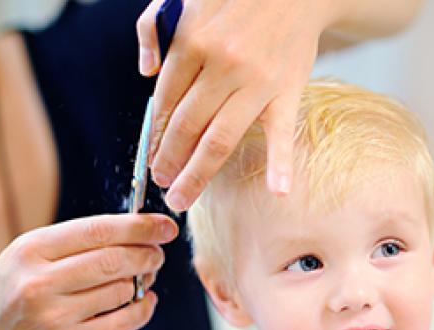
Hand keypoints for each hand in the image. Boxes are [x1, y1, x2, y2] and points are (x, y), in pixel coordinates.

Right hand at [0, 213, 176, 329]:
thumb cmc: (8, 294)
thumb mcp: (25, 257)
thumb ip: (74, 243)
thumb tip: (138, 233)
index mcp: (30, 250)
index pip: (98, 230)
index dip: (140, 226)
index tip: (165, 226)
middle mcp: (39, 281)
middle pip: (115, 260)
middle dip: (148, 254)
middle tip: (158, 254)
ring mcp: (53, 316)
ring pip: (121, 290)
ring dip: (142, 282)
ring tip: (142, 278)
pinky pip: (121, 324)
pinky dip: (142, 310)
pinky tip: (144, 302)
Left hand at [136, 0, 340, 210]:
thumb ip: (154, 29)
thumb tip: (146, 73)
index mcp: (192, 41)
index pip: (165, 102)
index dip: (155, 135)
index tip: (152, 156)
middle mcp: (221, 65)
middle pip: (186, 126)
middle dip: (168, 160)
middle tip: (161, 183)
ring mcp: (256, 82)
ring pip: (219, 139)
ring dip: (196, 174)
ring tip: (182, 197)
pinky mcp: (287, 92)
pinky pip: (282, 133)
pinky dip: (281, 163)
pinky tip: (278, 191)